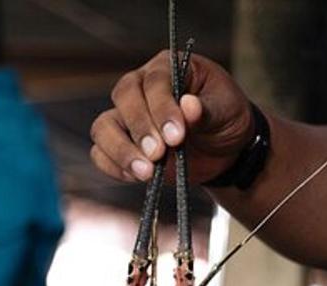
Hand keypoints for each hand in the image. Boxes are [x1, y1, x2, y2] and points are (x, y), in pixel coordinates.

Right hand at [91, 51, 254, 184]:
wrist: (224, 148)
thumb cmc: (224, 117)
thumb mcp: (225, 110)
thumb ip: (205, 109)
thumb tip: (188, 105)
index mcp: (167, 68)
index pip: (155, 81)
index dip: (162, 107)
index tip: (176, 136)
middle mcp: (140, 86)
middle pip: (124, 98)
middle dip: (141, 129)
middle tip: (159, 154)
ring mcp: (127, 116)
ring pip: (104, 127)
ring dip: (121, 150)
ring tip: (146, 172)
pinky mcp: (122, 144)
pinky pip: (101, 153)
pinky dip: (114, 166)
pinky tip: (137, 176)